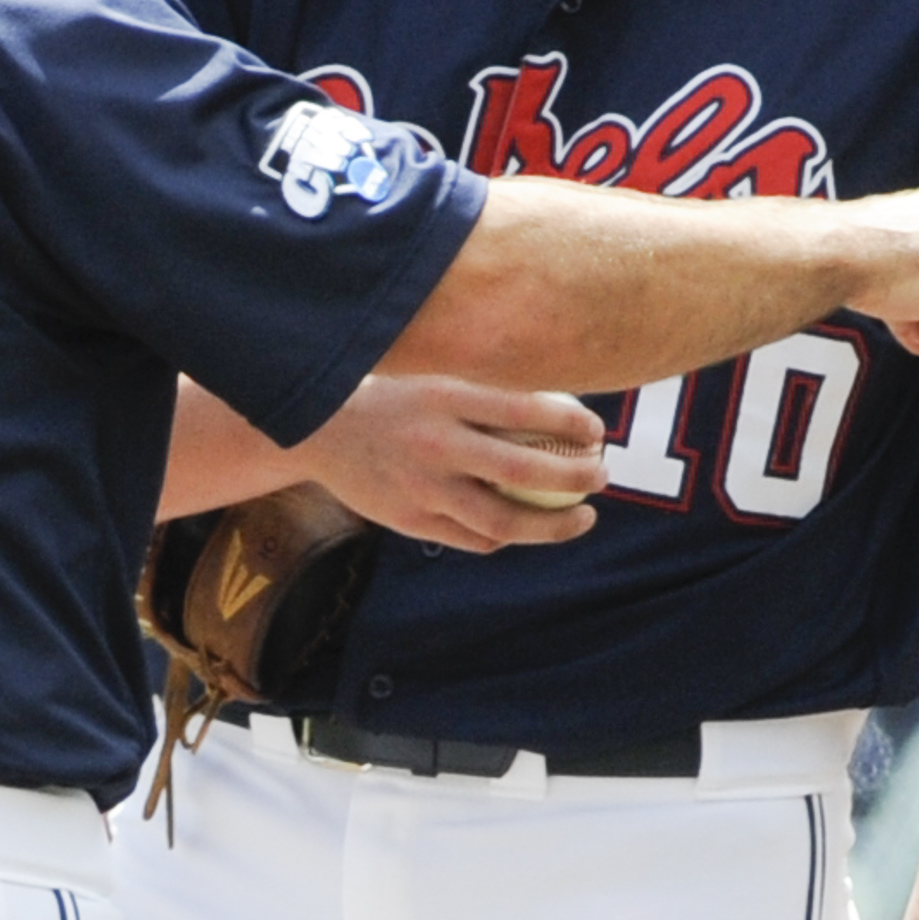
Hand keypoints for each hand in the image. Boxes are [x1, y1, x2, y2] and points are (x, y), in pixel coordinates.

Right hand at [297, 376, 607, 552]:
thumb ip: (488, 397)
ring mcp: (422, 489)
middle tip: (602, 475)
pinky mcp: (410, 521)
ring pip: (504, 522)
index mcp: (446, 399)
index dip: (573, 424)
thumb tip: (563, 408)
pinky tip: (529, 528)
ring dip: (555, 526)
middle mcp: (436, 445)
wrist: (316, 430)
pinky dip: (508, 537)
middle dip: (577, 478)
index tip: (597, 431)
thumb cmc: (394, 400)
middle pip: (525, 473)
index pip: (526, 411)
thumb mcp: (436, 381)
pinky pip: (474, 538)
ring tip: (584, 518)